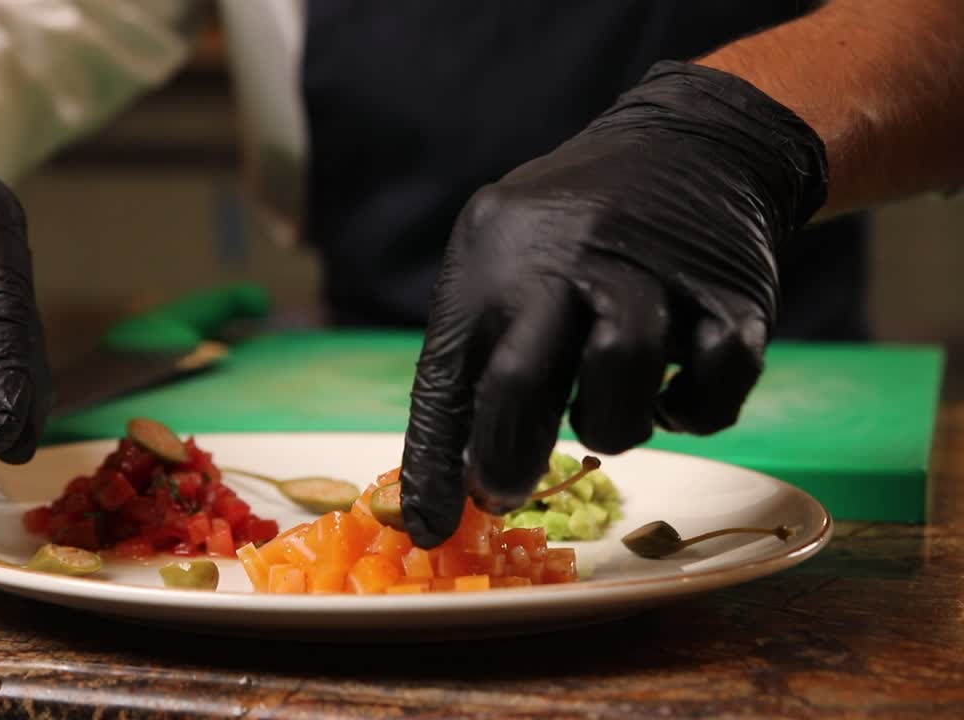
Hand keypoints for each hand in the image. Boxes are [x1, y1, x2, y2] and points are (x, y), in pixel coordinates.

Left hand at [399, 62, 828, 546]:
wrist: (696, 145)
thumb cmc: (575, 228)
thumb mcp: (503, 255)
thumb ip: (480, 349)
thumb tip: (457, 473)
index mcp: (498, 254)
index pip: (451, 373)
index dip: (436, 461)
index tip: (429, 525)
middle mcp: (570, 259)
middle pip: (522, 381)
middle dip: (508, 457)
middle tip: (507, 490)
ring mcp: (656, 275)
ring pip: (619, 388)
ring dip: (610, 424)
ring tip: (605, 405)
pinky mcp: (733, 297)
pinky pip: (711, 390)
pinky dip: (691, 411)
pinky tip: (671, 389)